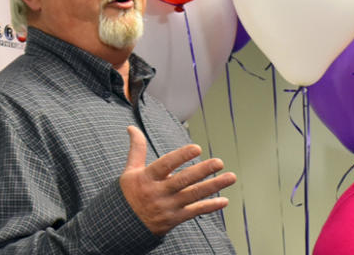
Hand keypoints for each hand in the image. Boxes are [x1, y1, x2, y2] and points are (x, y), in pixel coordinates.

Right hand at [119, 126, 236, 234]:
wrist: (123, 227)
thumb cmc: (129, 194)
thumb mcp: (130, 171)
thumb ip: (137, 149)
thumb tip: (131, 127)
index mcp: (147, 178)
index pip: (165, 165)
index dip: (181, 156)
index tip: (197, 148)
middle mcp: (158, 193)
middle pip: (183, 180)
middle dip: (202, 171)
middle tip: (219, 162)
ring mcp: (167, 207)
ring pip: (193, 195)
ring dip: (214, 186)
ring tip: (231, 177)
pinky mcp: (174, 219)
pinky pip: (195, 212)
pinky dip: (210, 206)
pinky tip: (224, 201)